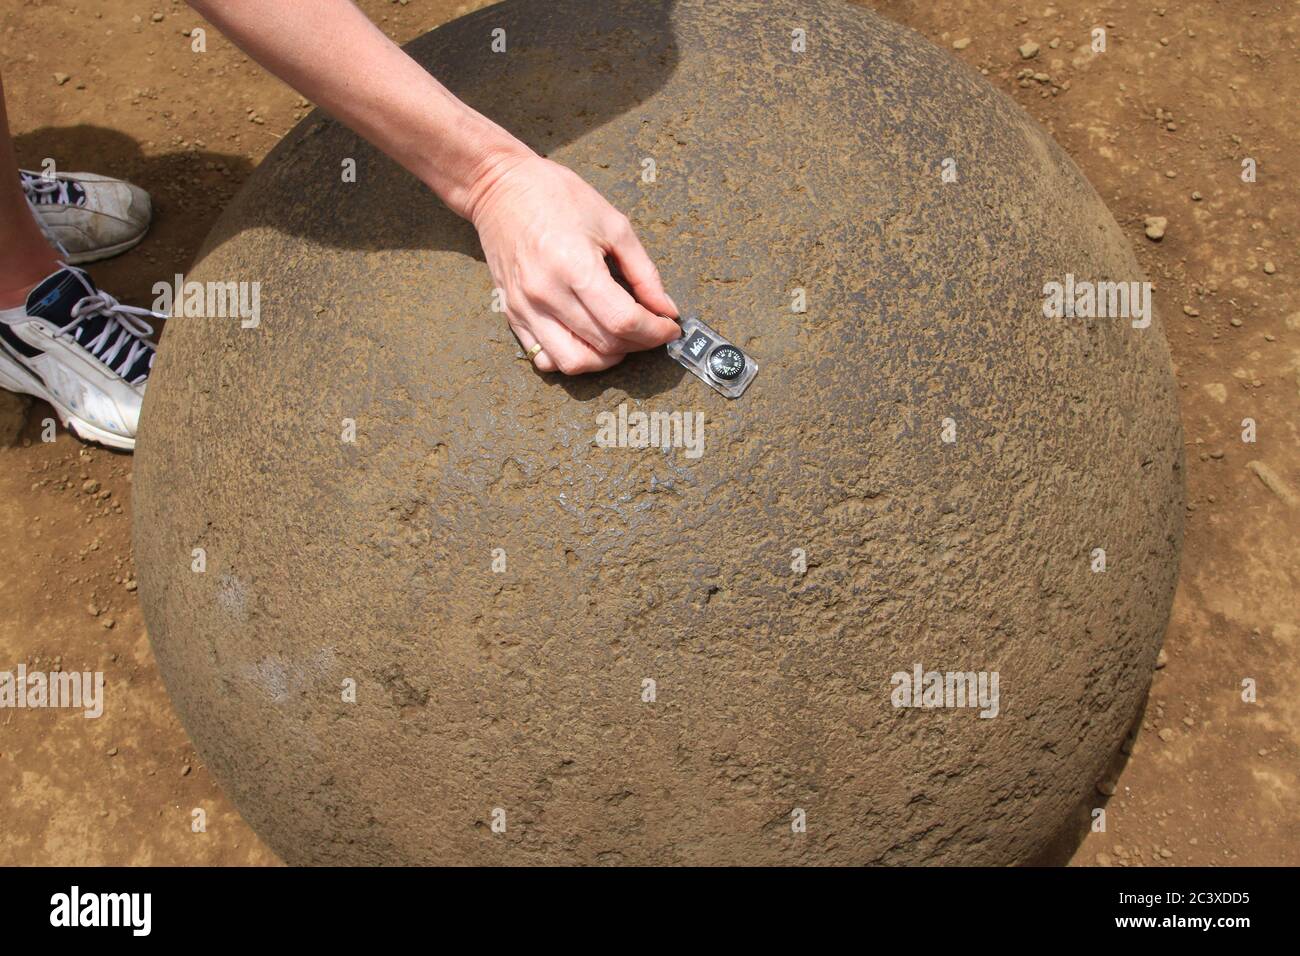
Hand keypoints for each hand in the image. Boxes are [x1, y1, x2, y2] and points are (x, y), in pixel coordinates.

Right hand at [468, 154, 680, 373]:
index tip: (670, 327)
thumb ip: (644, 271)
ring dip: (606, 359)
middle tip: (651, 329)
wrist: (499, 187)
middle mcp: (547, 293)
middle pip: (604, 344)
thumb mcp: (613, 224)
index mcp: (575, 266)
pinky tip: (587, 341)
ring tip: (621, 340)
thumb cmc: (557, 196)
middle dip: (639, 343)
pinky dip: (572, 359)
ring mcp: (525, 308)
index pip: (623, 321)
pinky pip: (544, 358)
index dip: (655, 332)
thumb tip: (666, 308)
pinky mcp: (511, 314)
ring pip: (574, 362)